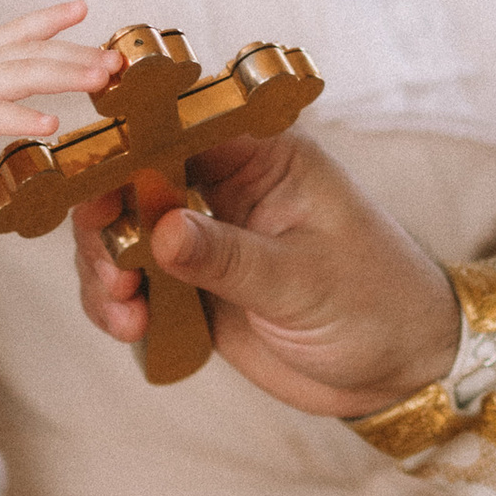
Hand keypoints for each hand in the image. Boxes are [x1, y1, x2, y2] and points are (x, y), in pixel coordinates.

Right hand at [0, 2, 120, 193]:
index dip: (51, 18)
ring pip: (23, 75)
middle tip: (115, 59)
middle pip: (34, 53)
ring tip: (100, 78)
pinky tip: (50, 124)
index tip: (82, 7)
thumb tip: (14, 92)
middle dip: (78, 53)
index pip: (18, 32)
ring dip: (65, 75)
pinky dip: (23, 118)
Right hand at [71, 131, 461, 419]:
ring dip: (106, 266)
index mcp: (264, 156)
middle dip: (106, 219)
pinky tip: (130, 325)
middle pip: (135, 177)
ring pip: (124, 231)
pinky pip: (135, 280)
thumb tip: (159, 230)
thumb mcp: (303, 281)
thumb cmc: (377, 303)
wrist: (401, 369)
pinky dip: (117, 301)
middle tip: (112, 268)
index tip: (94, 183)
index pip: (181, 126)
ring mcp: (206, 235)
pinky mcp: (195, 284)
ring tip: (123, 308)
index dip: (128, 145)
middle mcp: (227, 186)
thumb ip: (228, 256)